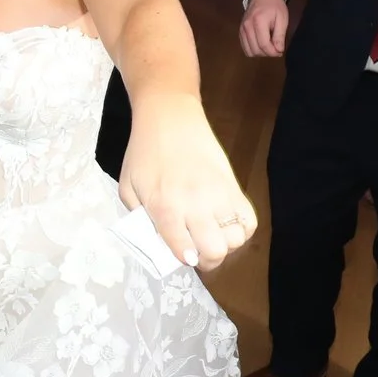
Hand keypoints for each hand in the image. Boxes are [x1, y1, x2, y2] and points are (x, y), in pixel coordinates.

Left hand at [120, 97, 255, 270]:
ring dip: (224, 245)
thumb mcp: (128, 188)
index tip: (183, 255)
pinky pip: (249, 221)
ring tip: (211, 235)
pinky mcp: (233, 185)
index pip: (183, 250)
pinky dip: (241, 230)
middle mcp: (195, 204)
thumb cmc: (144, 152)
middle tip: (198, 250)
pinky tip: (226, 224)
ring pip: (235, 239)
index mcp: (164, 206)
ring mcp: (218, 195)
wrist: (170, 117)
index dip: (184, 259)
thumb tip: (159, 243)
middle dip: (206, 259)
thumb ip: (140, 219)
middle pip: (215, 251)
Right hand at [239, 0, 289, 57]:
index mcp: (258, 22)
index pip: (264, 45)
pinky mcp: (240, 31)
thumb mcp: (282, 18)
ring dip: (260, 53)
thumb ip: (280, 35)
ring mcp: (241, 29)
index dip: (273, 52)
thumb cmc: (274, 5)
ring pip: (249, 51)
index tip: (280, 52)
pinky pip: (244, 47)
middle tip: (276, 48)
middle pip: (256, 50)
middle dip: (267, 53)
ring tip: (269, 46)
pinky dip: (253, 50)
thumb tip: (278, 50)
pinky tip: (261, 44)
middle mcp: (247, 27)